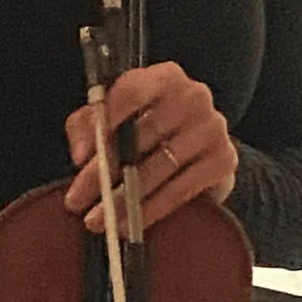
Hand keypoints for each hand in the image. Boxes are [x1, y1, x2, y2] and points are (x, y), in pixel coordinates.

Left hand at [65, 61, 238, 233]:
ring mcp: (212, 127)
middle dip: (103, 173)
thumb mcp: (111, 119)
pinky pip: (181, 190)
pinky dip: (151, 210)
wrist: (197, 150)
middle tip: (78, 200)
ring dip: (124, 198)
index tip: (78, 157)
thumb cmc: (145, 129)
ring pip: (160, 167)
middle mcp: (194, 96)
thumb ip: (86, 126)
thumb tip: (81, 155)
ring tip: (98, 220)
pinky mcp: (224, 160)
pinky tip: (129, 225)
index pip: (131, 93)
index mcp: (164, 77)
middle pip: (141, 135)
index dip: (102, 124)